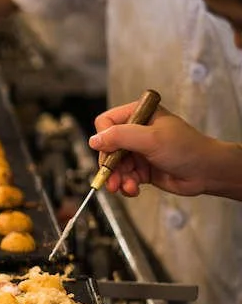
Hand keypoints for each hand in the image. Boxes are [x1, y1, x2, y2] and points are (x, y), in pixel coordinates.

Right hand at [88, 104, 217, 197]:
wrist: (207, 173)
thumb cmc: (188, 149)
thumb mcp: (151, 139)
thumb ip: (120, 136)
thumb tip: (94, 140)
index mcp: (139, 115)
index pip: (107, 122)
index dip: (104, 139)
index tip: (108, 154)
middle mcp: (137, 131)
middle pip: (108, 147)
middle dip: (110, 165)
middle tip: (111, 178)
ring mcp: (139, 150)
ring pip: (114, 165)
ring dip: (117, 178)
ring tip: (124, 187)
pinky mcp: (142, 168)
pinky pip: (124, 176)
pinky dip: (126, 184)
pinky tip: (133, 189)